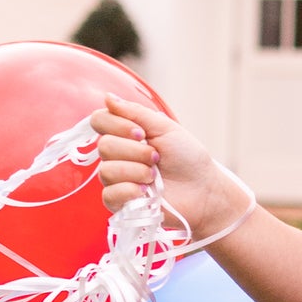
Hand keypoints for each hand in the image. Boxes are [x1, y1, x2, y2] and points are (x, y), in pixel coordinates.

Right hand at [91, 94, 250, 239]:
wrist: (202, 189)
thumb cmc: (187, 158)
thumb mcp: (165, 127)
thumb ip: (135, 112)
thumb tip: (107, 97)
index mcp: (125, 134)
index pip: (99, 120)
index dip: (117, 125)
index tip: (142, 133)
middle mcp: (117, 155)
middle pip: (104, 146)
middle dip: (135, 151)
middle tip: (156, 158)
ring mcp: (117, 180)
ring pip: (106, 171)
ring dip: (136, 171)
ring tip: (154, 177)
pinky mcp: (120, 203)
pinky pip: (109, 195)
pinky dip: (129, 191)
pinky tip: (145, 192)